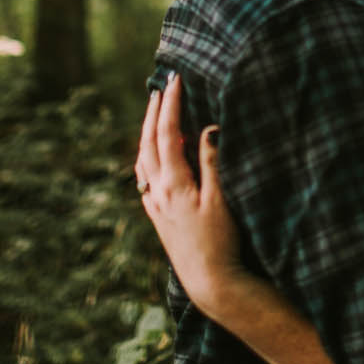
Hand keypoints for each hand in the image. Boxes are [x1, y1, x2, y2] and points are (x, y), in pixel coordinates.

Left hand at [135, 74, 244, 316]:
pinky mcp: (158, 216)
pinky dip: (147, 157)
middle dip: (154, 112)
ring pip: (143, 160)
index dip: (170, 105)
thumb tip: (208, 127)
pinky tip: (152, 158)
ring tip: (154, 114)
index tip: (174, 81)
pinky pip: (145, 178)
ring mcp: (155, 204)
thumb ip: (212, 161)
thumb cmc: (221, 241)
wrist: (210, 281)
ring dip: (147, 133)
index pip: (167, 133)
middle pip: (148, 142)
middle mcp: (157, 191)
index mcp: (173, 182)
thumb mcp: (221, 199)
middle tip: (160, 88)